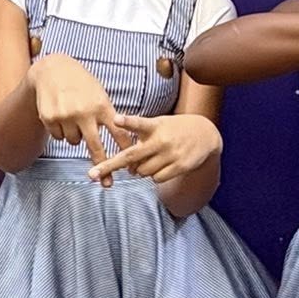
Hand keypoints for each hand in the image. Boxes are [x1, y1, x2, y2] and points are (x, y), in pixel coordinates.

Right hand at [28, 53, 121, 175]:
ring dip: (76, 136)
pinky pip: (59, 137)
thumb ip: (107, 114)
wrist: (53, 69)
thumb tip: (122, 139)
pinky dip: (61, 131)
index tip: (132, 164)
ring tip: (73, 117)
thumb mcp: (99, 94)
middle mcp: (84, 112)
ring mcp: (66, 116)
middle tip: (107, 183)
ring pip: (74, 142)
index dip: (125, 149)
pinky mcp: (50, 118)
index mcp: (101, 105)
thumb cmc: (82, 84)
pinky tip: (61, 115)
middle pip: (95, 145)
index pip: (118, 132)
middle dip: (102, 165)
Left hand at [94, 113, 220, 184]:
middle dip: (110, 165)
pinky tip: (162, 165)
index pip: (139, 123)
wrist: (206, 134)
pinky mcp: (179, 166)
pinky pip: (156, 178)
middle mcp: (161, 140)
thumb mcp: (159, 124)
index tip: (116, 119)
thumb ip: (141, 140)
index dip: (127, 121)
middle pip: (131, 156)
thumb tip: (128, 167)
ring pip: (142, 171)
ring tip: (150, 159)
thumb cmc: (175, 129)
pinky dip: (154, 175)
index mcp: (155, 126)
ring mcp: (170, 155)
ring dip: (139, 170)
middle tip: (92, 174)